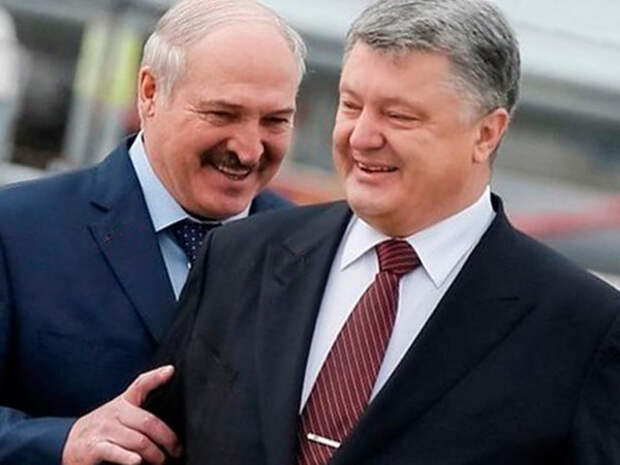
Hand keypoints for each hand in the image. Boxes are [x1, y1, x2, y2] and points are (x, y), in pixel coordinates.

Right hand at [61, 365, 181, 464]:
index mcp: (122, 403)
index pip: (140, 385)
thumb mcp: (120, 416)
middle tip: (176, 451)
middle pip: (148, 421)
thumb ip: (139, 411)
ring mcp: (103, 430)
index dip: (156, 377)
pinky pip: (115, 451)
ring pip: (138, 440)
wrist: (68, 446)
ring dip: (154, 454)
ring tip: (161, 461)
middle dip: (167, 438)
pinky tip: (137, 462)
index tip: (170, 370)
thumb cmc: (102, 432)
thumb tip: (167, 418)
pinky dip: (128, 457)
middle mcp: (113, 413)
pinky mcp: (93, 448)